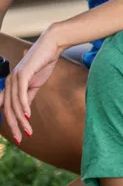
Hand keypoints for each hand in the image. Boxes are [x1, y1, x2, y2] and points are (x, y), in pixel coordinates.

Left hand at [1, 26, 64, 143]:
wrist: (51, 45)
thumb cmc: (44, 62)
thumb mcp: (36, 83)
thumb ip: (29, 96)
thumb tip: (25, 111)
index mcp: (11, 84)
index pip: (7, 108)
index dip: (11, 123)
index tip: (19, 136)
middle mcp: (9, 81)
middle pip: (8, 109)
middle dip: (14, 126)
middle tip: (20, 140)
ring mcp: (15, 77)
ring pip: (14, 104)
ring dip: (21, 120)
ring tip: (27, 132)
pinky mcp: (23, 73)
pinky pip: (21, 93)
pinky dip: (24, 106)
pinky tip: (27, 116)